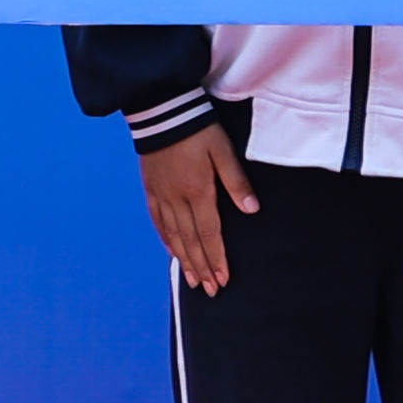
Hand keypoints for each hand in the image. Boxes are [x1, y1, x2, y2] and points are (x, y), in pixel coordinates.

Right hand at [141, 125, 256, 295]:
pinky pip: (158, 221)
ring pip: (174, 236)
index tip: (223, 279)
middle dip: (202, 268)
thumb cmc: (197, 129)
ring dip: (185, 261)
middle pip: (191, 242)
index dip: (217, 258)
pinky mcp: (151, 189)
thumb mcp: (222, 150)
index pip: (210, 234)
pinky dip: (166, 240)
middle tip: (210, 290)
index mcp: (198, 191)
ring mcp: (162, 196)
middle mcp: (177, 199)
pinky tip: (172, 252)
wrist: (161, 111)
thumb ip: (236, 181)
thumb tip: (252, 210)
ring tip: (193, 281)